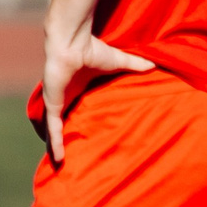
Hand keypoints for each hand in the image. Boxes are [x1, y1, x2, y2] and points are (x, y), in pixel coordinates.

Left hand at [38, 18, 153, 163]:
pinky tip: (58, 157)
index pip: (73, 110)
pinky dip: (55, 142)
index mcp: (75, 88)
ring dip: (56, 145)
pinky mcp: (52, 103)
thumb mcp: (117, 61)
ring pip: (54, 129)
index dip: (74, 123)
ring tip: (60, 164)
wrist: (73, 42)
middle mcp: (63, 96)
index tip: (79, 138)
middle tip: (66, 157)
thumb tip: (154, 64)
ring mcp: (56, 101)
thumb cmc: (92, 48)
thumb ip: (133, 64)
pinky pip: (53, 127)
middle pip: (61, 123)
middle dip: (61, 139)